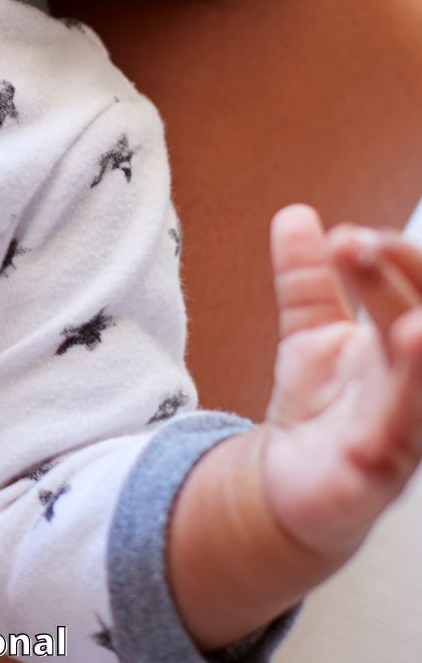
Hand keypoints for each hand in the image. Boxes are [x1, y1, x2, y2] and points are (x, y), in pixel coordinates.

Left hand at [262, 202, 421, 560]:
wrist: (290, 484)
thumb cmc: (319, 404)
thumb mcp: (308, 332)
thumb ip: (306, 279)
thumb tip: (296, 215)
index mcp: (402, 343)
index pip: (417, 288)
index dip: (393, 257)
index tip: (343, 237)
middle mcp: (413, 383)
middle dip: (399, 284)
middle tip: (353, 249)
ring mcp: (404, 431)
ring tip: (414, 326)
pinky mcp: (377, 474)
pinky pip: (397, 444)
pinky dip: (399, 417)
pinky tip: (391, 390)